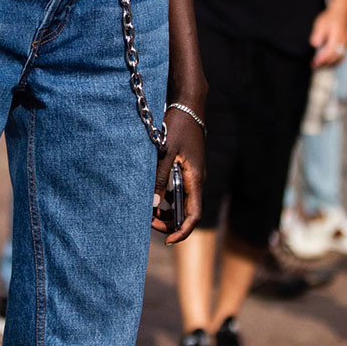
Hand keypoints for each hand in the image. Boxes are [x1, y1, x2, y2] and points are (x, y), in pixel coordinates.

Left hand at [153, 105, 204, 243]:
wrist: (189, 105)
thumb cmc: (178, 126)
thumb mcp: (166, 152)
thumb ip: (159, 178)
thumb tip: (153, 205)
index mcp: (195, 180)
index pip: (193, 215)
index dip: (182, 231)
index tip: (167, 240)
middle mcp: (197, 181)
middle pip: (188, 213)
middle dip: (170, 223)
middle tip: (149, 222)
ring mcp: (193, 175)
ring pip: (183, 203)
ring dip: (168, 211)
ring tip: (149, 211)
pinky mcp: (188, 169)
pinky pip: (180, 191)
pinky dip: (168, 198)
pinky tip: (154, 195)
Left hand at [310, 7, 346, 68]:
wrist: (341, 13)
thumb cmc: (330, 18)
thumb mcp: (320, 23)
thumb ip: (318, 34)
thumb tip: (315, 44)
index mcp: (337, 37)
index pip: (329, 52)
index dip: (322, 59)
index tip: (314, 63)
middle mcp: (343, 43)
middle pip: (334, 58)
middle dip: (324, 64)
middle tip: (314, 66)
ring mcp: (346, 45)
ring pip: (339, 59)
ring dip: (329, 65)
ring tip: (319, 67)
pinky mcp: (346, 46)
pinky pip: (342, 57)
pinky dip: (335, 62)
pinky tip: (328, 64)